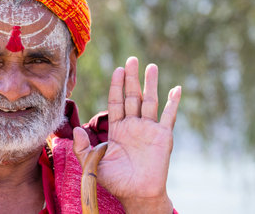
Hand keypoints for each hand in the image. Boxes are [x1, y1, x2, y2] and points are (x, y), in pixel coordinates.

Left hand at [73, 57, 180, 213]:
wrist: (136, 194)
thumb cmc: (115, 180)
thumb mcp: (93, 163)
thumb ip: (83, 148)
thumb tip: (78, 129)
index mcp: (118, 128)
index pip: (116, 102)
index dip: (116, 86)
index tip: (117, 69)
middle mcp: (133, 125)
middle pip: (132, 96)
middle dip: (131, 78)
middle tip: (132, 60)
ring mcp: (149, 129)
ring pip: (150, 101)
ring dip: (150, 84)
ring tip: (150, 66)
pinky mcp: (162, 136)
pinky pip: (169, 117)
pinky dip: (173, 103)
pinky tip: (176, 89)